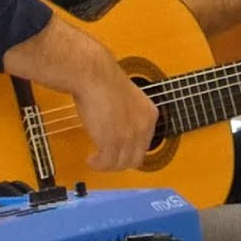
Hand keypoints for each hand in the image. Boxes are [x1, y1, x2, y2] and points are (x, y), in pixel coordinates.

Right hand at [72, 52, 158, 171]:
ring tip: (97, 161)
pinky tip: (91, 160)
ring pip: (122, 164)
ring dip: (108, 165)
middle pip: (136, 158)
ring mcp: (129, 136)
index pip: (145, 143)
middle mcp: (143, 127)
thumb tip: (118, 126)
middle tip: (107, 158)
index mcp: (149, 114)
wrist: (94, 75)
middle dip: (120, 161)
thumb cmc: (103, 79)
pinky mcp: (112, 142)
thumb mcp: (126, 97)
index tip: (119, 151)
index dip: (130, 150)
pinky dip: (98, 164)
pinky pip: (107, 163)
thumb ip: (127, 114)